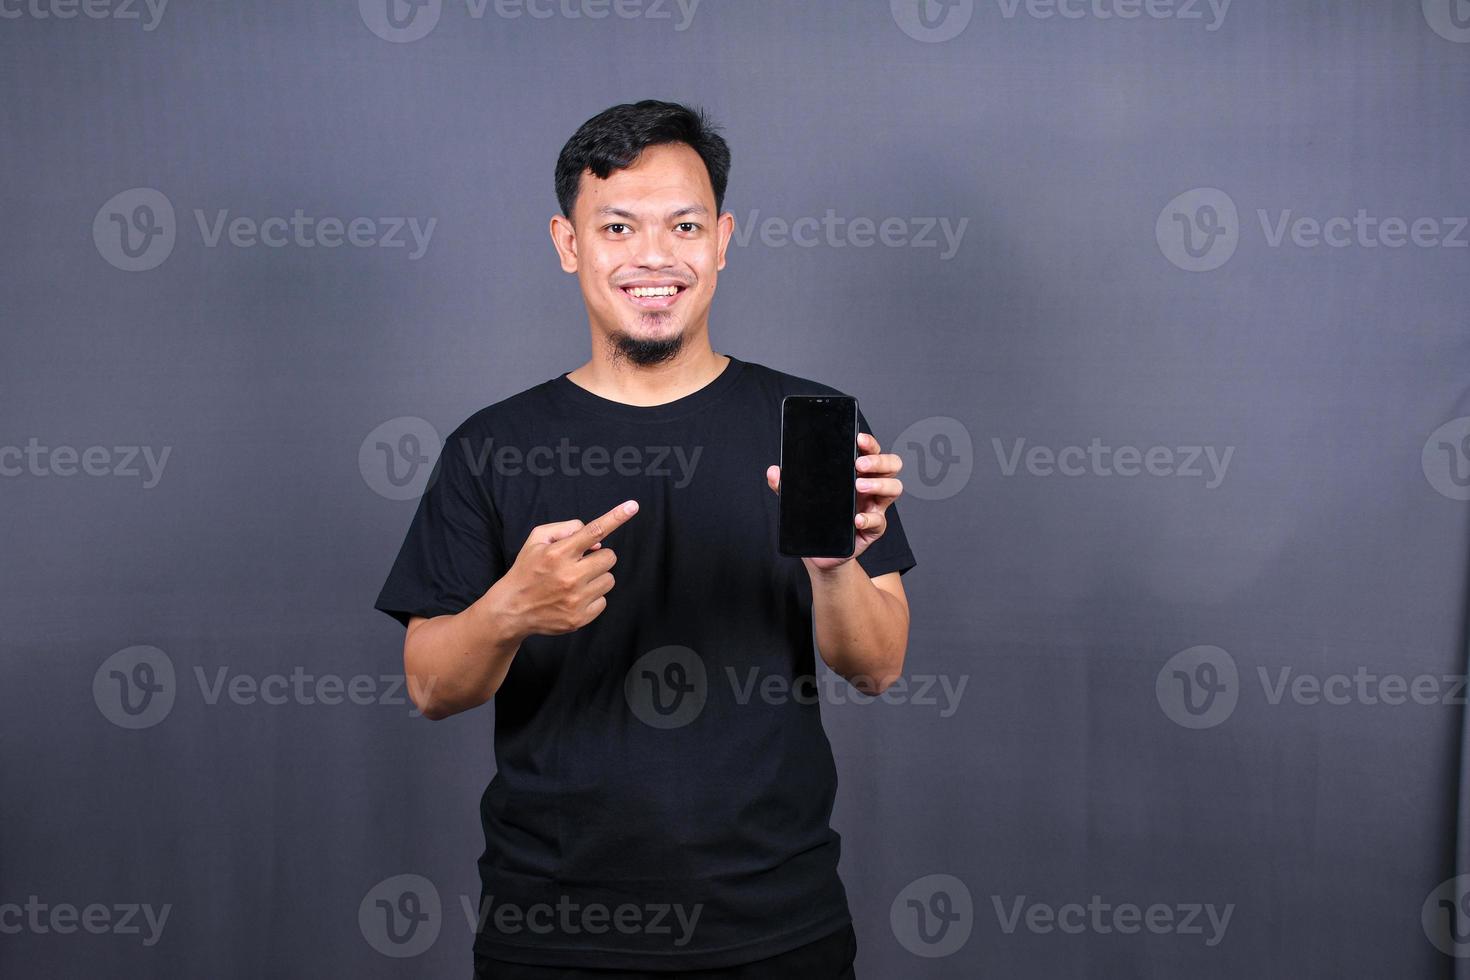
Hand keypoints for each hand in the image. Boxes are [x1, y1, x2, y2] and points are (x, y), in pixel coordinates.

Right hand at [497, 499, 638, 636]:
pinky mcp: (579, 618)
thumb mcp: (536, 540)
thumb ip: (565, 529)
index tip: (632, 506)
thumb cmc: (527, 570)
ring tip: (575, 581)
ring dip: (596, 577)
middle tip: (580, 563)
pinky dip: (592, 598)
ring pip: (609, 579)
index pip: (594, 531)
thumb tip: (598, 540)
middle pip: (609, 557)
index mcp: (558, 553)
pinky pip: (603, 601)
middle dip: (598, 557)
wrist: (512, 609)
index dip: (616, 517)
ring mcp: (575, 599)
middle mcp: (569, 576)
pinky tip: (574, 597)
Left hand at [766, 431, 903, 571]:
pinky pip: (880, 521)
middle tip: (859, 464)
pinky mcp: (874, 528)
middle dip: (879, 461)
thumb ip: (786, 486)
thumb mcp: (799, 501)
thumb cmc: (817, 521)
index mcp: (856, 474)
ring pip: (894, 488)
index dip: (869, 443)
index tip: (858, 438)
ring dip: (879, 485)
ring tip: (859, 486)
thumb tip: (773, 472)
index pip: (870, 451)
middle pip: (891, 465)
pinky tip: (857, 519)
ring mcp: (875, 507)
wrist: (822, 555)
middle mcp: (870, 487)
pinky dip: (869, 518)